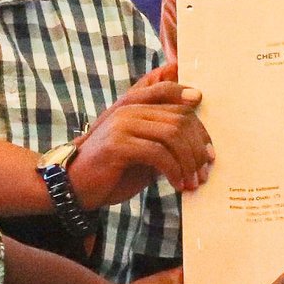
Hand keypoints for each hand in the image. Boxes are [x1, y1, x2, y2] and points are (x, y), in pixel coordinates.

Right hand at [70, 63, 213, 207]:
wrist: (73, 187)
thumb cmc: (112, 171)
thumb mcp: (143, 153)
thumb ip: (164, 142)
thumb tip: (201, 147)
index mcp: (133, 105)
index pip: (173, 96)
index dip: (197, 120)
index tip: (211, 148)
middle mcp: (128, 109)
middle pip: (179, 117)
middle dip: (198, 147)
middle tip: (205, 171)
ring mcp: (121, 125)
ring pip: (172, 134)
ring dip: (189, 161)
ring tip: (193, 181)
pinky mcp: (117, 145)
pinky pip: (158, 153)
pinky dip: (174, 171)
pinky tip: (177, 185)